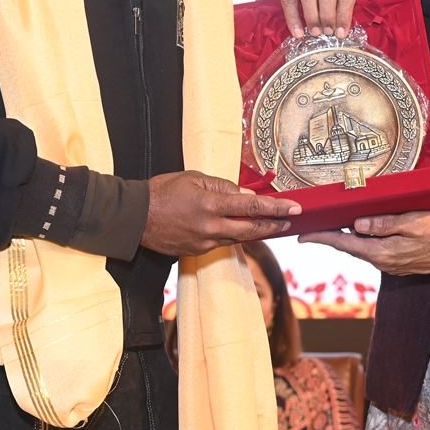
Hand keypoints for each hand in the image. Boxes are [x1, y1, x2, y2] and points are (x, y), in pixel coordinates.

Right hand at [140, 171, 300, 255]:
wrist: (135, 217)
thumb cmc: (163, 191)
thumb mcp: (194, 178)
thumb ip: (223, 187)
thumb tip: (247, 196)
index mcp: (211, 204)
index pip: (252, 207)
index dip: (276, 208)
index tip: (294, 208)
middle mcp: (211, 227)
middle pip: (252, 229)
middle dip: (274, 225)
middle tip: (289, 221)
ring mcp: (204, 242)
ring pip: (239, 238)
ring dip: (256, 232)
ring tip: (271, 225)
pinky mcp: (196, 251)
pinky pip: (222, 243)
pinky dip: (234, 235)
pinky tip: (240, 230)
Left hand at [299, 211, 429, 275]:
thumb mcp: (412, 222)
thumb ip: (384, 224)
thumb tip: (356, 224)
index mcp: (384, 252)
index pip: (345, 244)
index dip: (322, 238)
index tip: (303, 236)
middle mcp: (384, 262)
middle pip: (350, 248)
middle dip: (330, 237)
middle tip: (311, 227)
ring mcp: (392, 265)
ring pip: (361, 250)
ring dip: (346, 239)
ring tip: (330, 225)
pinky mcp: (399, 263)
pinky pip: (374, 251)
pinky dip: (362, 242)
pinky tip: (359, 232)